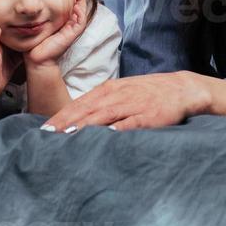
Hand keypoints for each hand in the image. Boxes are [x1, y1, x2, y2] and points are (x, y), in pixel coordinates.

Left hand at [24, 0, 87, 68]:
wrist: (36, 58)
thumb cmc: (35, 41)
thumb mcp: (38, 23)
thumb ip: (39, 14)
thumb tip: (32, 2)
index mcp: (63, 22)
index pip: (71, 6)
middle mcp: (69, 25)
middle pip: (79, 7)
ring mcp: (71, 30)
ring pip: (82, 13)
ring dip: (81, 1)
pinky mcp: (72, 36)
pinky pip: (80, 23)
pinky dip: (80, 13)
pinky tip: (76, 5)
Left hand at [41, 71, 209, 132]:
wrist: (181, 88)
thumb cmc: (147, 94)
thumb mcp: (121, 93)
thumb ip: (100, 106)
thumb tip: (76, 122)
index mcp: (108, 90)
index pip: (79, 104)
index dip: (60, 116)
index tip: (43, 130)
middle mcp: (117, 95)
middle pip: (86, 110)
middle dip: (65, 123)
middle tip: (46, 137)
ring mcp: (133, 104)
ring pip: (103, 115)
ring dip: (84, 126)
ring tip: (66, 137)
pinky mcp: (149, 115)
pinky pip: (131, 122)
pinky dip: (118, 128)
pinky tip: (105, 136)